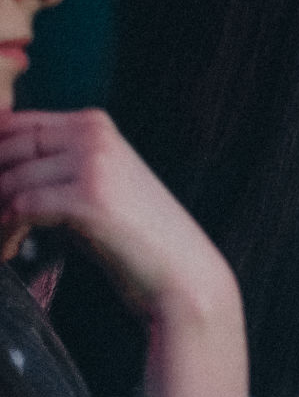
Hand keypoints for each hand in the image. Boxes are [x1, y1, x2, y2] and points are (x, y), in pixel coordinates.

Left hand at [0, 109, 247, 396]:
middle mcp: (93, 134)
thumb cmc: (134, 235)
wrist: (181, 273)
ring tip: (0, 240)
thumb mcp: (94, 184)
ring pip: (8, 180)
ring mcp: (92, 164)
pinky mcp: (87, 198)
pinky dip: (5, 232)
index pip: (14, 123)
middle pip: (6, 149)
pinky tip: (9, 251)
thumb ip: (54, 164)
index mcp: (94, 124)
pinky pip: (20, 208)